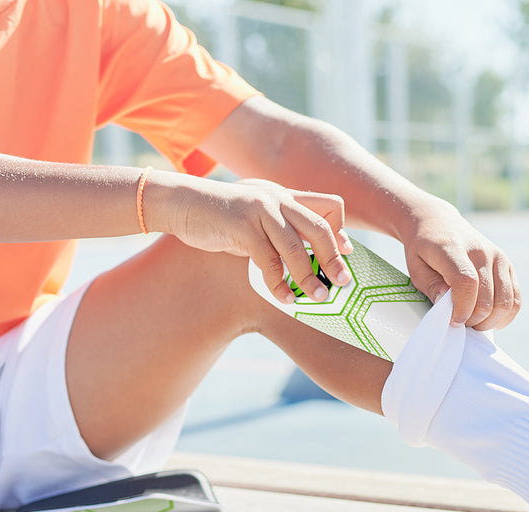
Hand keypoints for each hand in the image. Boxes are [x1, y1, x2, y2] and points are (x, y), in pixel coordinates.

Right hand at [158, 176, 354, 303]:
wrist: (182, 203)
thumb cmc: (221, 216)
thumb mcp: (257, 215)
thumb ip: (280, 228)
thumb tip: (305, 257)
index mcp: (286, 196)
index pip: (329, 205)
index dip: (341, 230)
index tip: (346, 253)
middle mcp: (278, 199)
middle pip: (320, 227)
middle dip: (335, 258)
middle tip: (343, 282)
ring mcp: (260, 211)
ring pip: (296, 247)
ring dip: (309, 277)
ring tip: (318, 297)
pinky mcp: (242, 227)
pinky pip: (268, 260)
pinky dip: (278, 283)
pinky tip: (283, 298)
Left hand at [399, 201, 521, 330]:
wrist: (439, 223)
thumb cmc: (424, 249)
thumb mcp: (416, 268)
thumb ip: (431, 287)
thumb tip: (448, 307)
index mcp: (454, 248)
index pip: (467, 282)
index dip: (463, 308)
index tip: (454, 321)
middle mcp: (481, 251)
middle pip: (487, 297)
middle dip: (474, 320)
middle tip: (461, 324)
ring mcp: (498, 257)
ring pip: (505, 301)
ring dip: (490, 321)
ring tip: (474, 323)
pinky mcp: (507, 264)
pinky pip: (516, 298)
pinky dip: (505, 315)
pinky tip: (491, 320)